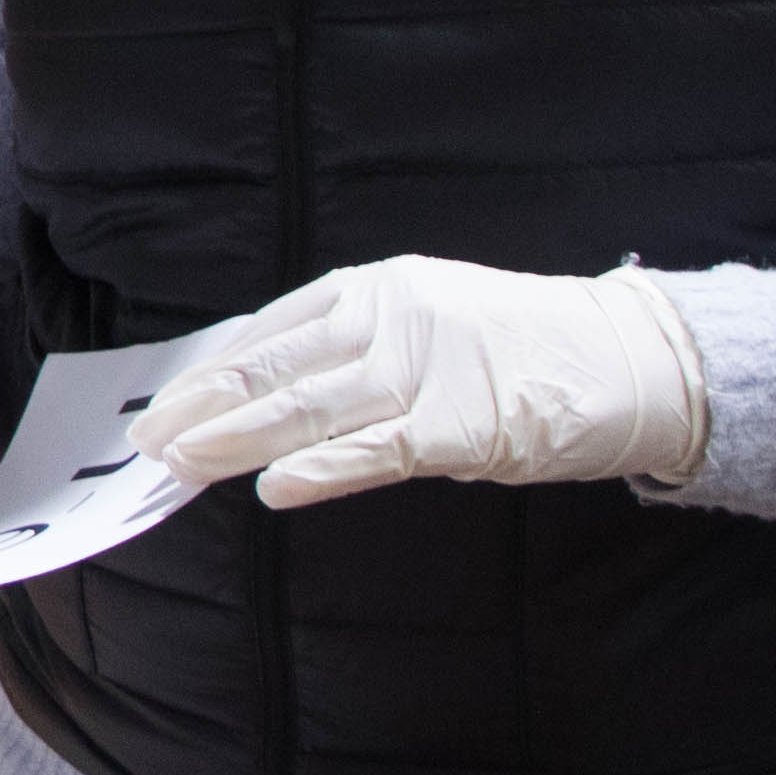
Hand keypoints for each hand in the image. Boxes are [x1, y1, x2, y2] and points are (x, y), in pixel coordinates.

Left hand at [141, 257, 711, 510]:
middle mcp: (390, 318)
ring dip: (235, 439)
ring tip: (183, 464)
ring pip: (307, 408)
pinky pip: (374, 450)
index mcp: (376, 288)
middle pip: (274, 367)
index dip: (211, 371)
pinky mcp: (459, 424)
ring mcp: (424, 369)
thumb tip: (264, 393)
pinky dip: (319, 468)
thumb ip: (351, 352)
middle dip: (202, 406)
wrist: (626, 360)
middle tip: (148, 440)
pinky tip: (273, 486)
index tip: (164, 402)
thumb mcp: (425, 324)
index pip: (270, 331)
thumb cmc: (521, 349)